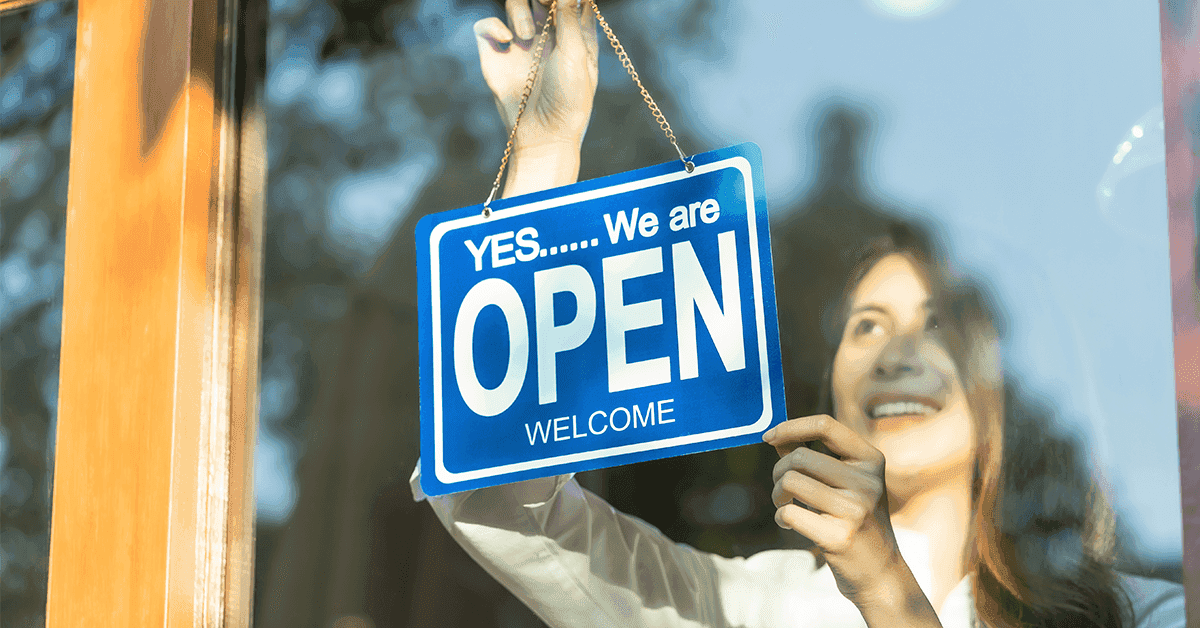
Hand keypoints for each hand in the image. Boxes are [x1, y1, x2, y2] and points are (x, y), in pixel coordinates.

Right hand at [474, 0, 598, 154]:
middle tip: (545, 3)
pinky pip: (487, 25)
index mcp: (571, 33)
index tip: (560, 3)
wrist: (543, 132)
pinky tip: (508, 40)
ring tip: (526, 35)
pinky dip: (495, 25)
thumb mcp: (575, 54)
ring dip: (520, 11)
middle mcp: (545, 35)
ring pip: (514, 3)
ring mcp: (519, 43)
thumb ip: (569, 17)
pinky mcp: (496, 53)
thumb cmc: (568, 97)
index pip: (568, 1)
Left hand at [764, 415, 937, 623]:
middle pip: (800, 456)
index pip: (825, 425)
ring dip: (777, 493)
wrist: (880, 572)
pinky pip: (790, 513)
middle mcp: (868, 481)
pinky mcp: (840, 536)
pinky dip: (782, 516)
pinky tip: (791, 523)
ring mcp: (856, 509)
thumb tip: (776, 435)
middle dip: (778, 470)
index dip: (790, 427)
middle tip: (782, 488)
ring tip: (786, 505)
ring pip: (791, 481)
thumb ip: (815, 457)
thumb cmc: (853, 520)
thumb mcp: (845, 482)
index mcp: (871, 460)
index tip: (769, 436)